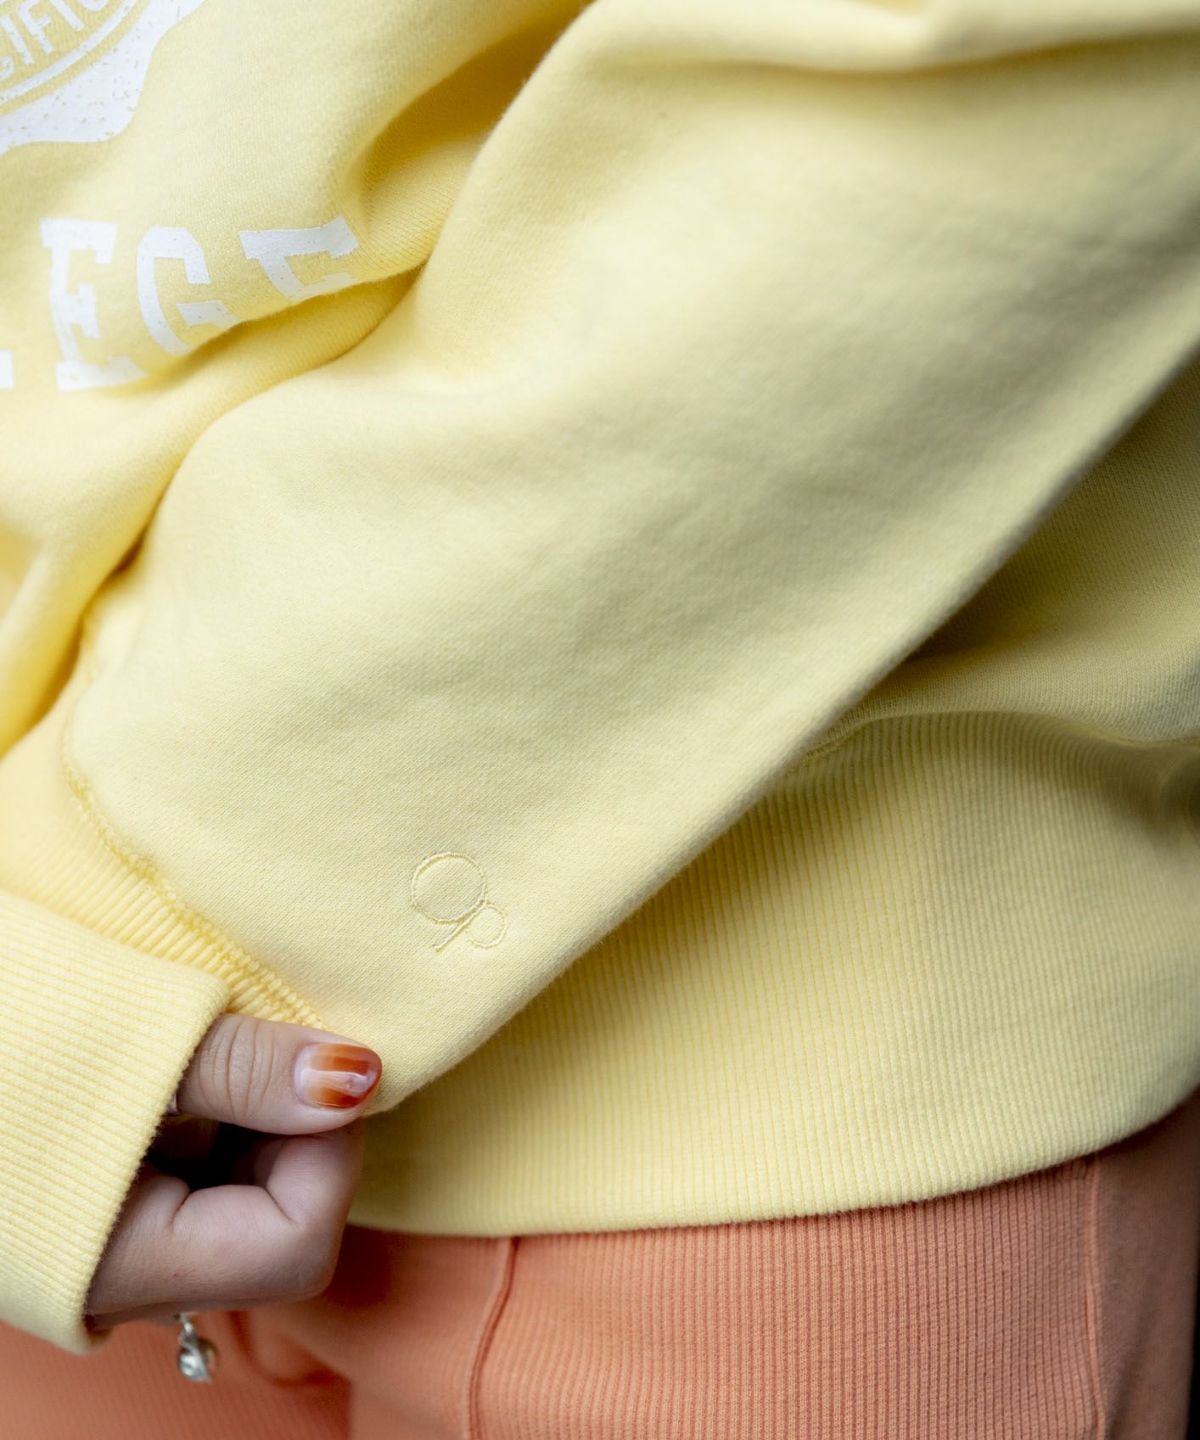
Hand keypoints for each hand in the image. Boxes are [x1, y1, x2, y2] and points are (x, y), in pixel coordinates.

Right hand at [84, 1013, 381, 1330]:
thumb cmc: (19, 1046)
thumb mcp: (130, 1045)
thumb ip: (247, 1070)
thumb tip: (363, 1080)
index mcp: (127, 1269)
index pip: (298, 1242)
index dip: (326, 1148)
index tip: (307, 1064)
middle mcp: (133, 1285)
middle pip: (285, 1226)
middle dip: (299, 1132)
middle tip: (259, 1049)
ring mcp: (131, 1254)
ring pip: (254, 1203)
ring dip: (261, 1122)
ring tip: (208, 1053)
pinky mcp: (125, 1217)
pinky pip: (209, 1184)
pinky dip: (223, 1123)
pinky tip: (189, 1073)